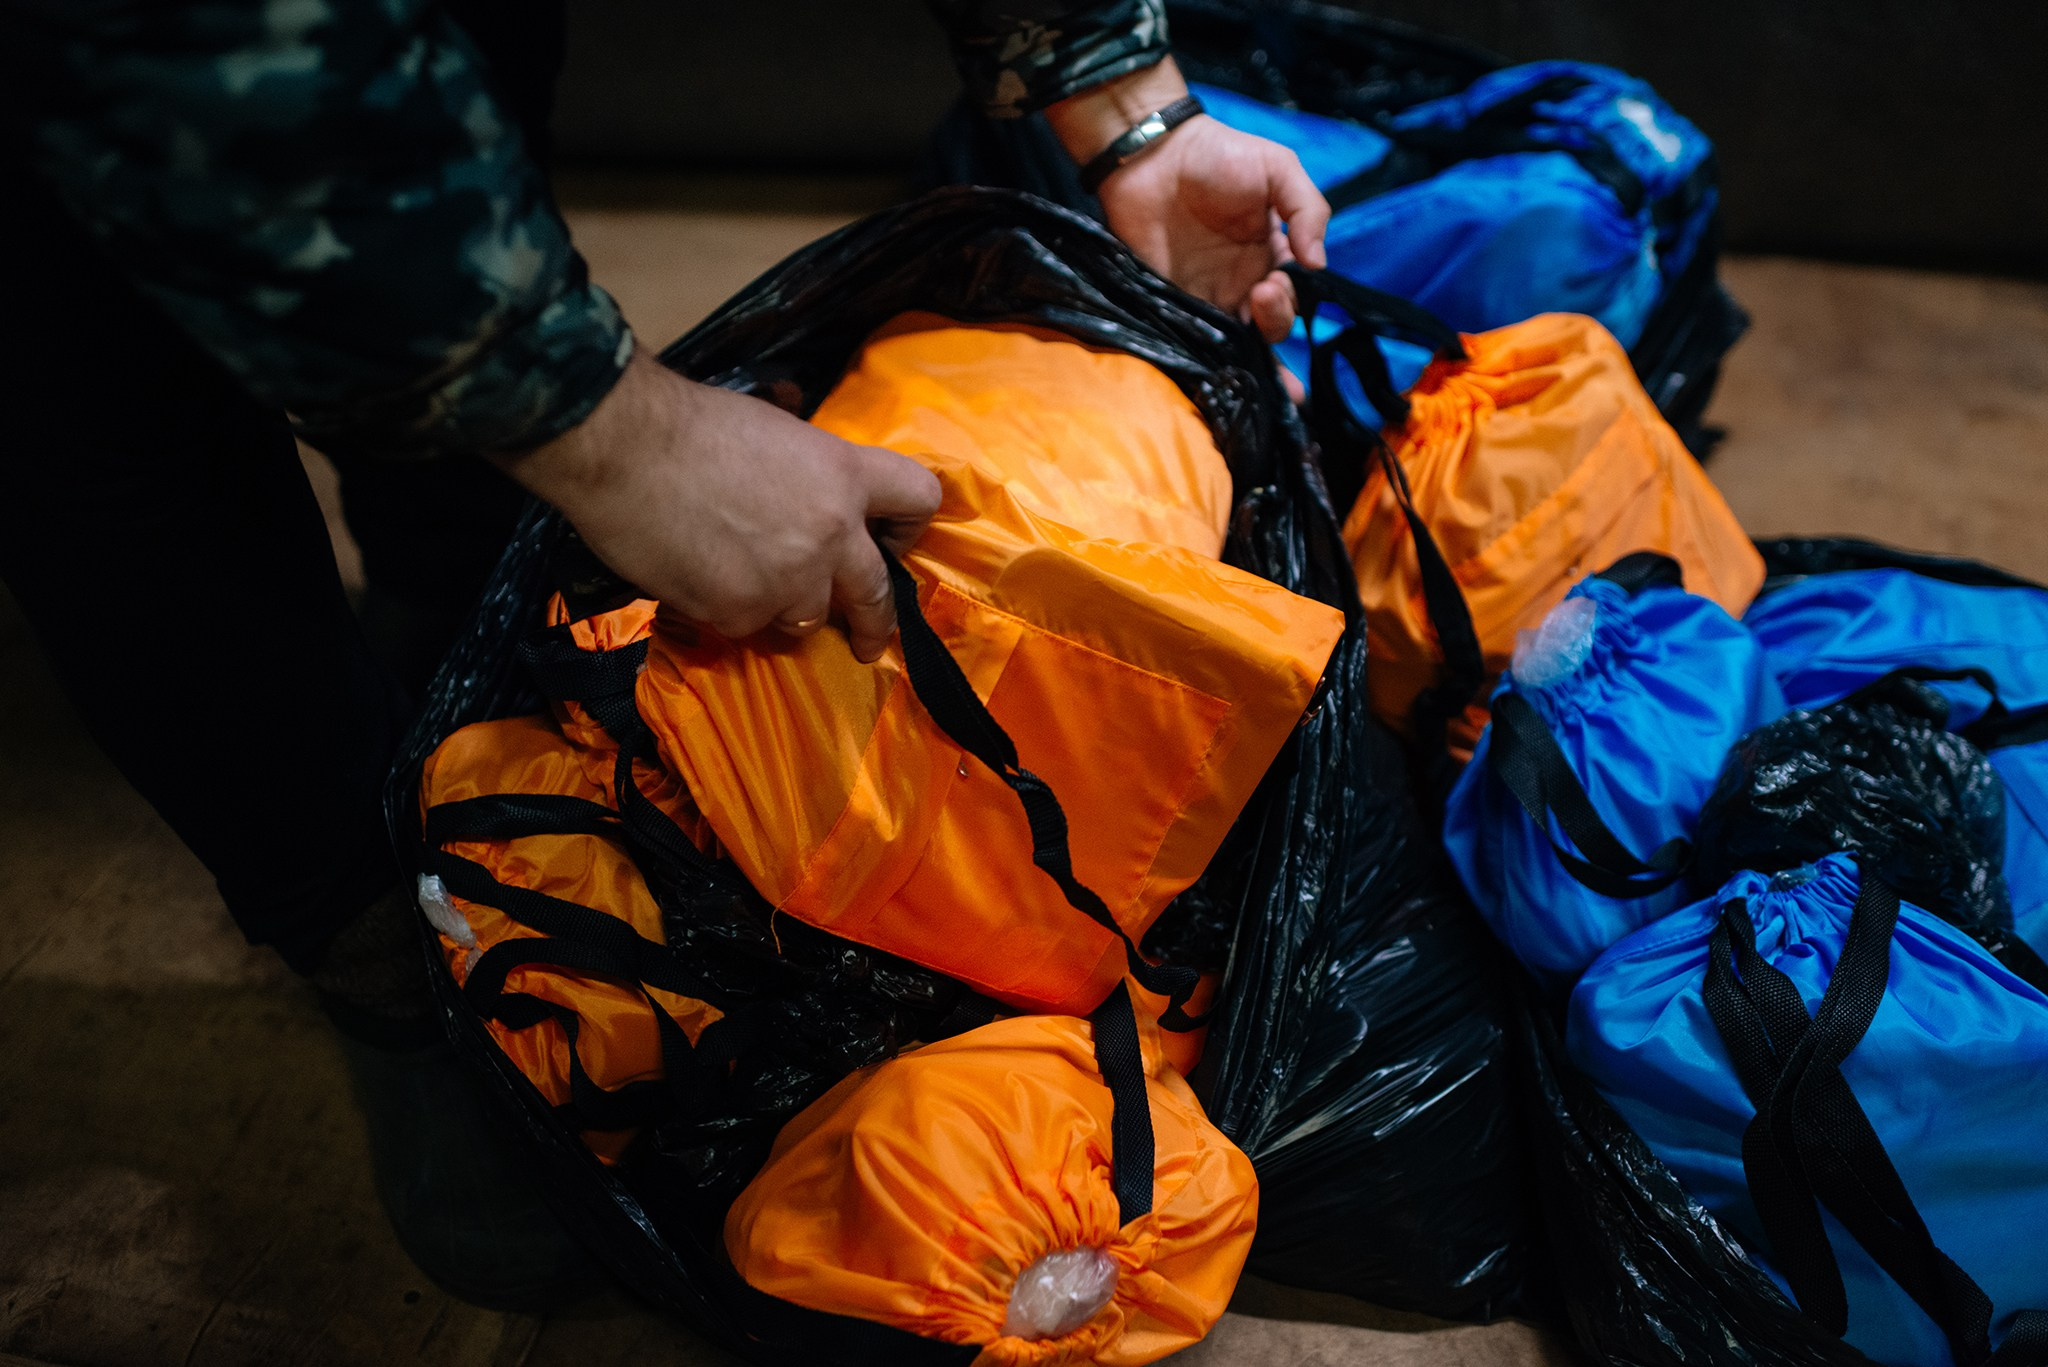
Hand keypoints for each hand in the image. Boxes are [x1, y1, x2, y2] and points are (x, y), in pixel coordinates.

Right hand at [491, 347, 941, 661]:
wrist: (624, 447)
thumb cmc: (690, 422)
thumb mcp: (774, 428)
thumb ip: (807, 469)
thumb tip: (803, 480)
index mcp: (844, 474)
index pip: (920, 499)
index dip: (909, 524)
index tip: (890, 541)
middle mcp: (831, 534)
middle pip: (878, 595)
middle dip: (875, 624)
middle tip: (869, 640)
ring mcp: (788, 580)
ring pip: (807, 618)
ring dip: (785, 608)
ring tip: (748, 585)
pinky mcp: (740, 612)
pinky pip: (747, 625)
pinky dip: (728, 611)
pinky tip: (700, 581)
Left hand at [1046, 58, 1328, 342]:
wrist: (1153, 154)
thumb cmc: (1218, 154)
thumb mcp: (1278, 168)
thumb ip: (1307, 210)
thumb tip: (1318, 264)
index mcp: (1270, 255)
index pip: (1293, 297)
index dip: (1293, 299)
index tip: (1278, 279)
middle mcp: (1241, 283)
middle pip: (1269, 327)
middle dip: (1276, 321)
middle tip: (1263, 293)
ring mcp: (1205, 296)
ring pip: (1236, 342)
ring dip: (1251, 342)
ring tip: (1250, 313)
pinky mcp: (1171, 304)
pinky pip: (1194, 339)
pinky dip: (1208, 351)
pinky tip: (1216, 346)